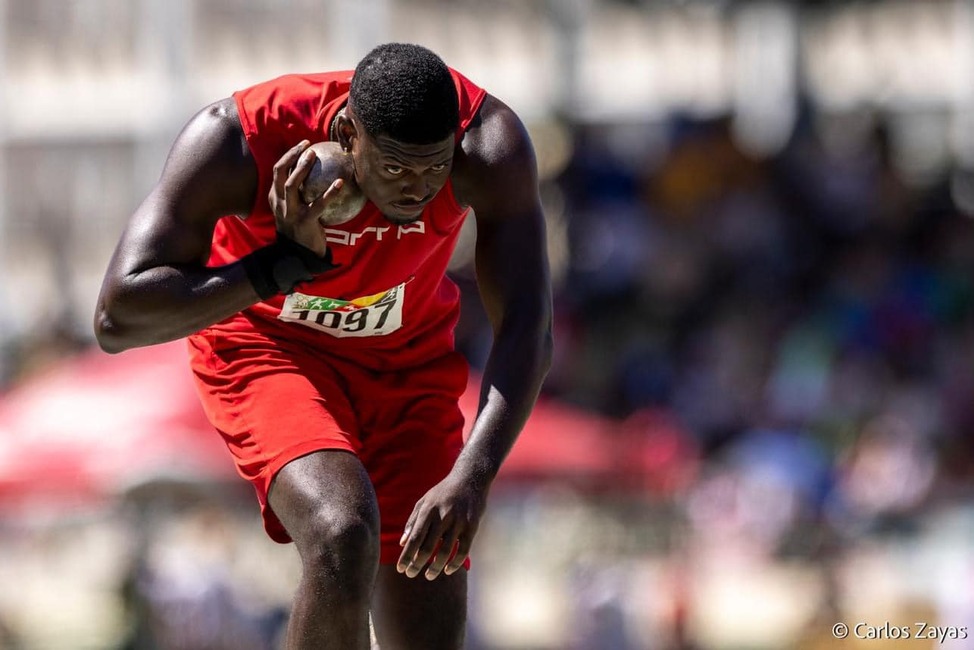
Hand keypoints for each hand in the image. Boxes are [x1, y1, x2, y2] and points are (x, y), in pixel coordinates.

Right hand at [268, 140, 343, 255]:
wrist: (300, 255)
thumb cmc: (301, 228)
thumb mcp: (295, 209)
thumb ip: (300, 193)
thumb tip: (319, 172)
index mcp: (276, 198)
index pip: (277, 171)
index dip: (288, 155)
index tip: (303, 144)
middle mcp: (280, 203)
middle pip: (281, 174)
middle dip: (292, 157)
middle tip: (308, 146)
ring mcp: (290, 212)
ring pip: (292, 185)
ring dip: (302, 168)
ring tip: (315, 156)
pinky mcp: (305, 222)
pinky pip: (318, 204)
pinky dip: (330, 192)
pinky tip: (340, 182)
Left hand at [397, 471, 489, 579]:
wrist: (470, 478)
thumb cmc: (444, 491)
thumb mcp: (424, 501)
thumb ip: (412, 521)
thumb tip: (402, 543)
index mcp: (428, 510)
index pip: (414, 538)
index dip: (406, 556)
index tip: (400, 569)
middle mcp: (442, 516)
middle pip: (427, 547)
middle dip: (417, 564)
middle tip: (411, 575)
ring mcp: (458, 522)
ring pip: (444, 551)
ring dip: (435, 567)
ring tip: (428, 576)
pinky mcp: (472, 526)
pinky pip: (463, 550)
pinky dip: (455, 563)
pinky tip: (448, 570)